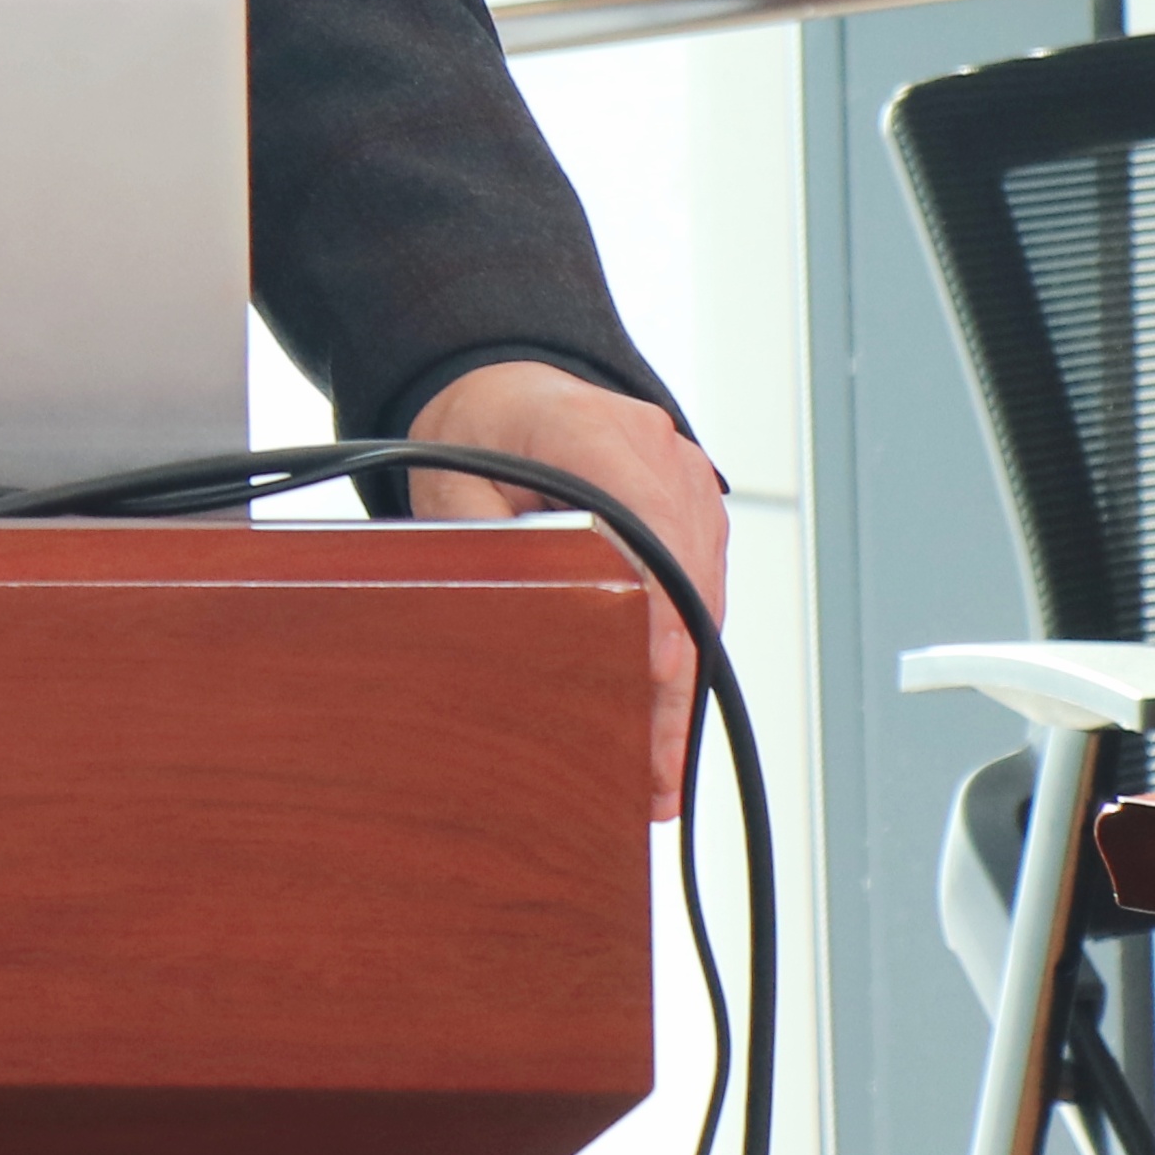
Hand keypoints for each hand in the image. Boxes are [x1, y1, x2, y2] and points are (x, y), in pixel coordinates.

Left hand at [405, 359, 728, 822]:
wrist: (507, 384)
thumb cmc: (480, 429)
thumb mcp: (453, 476)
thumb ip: (482, 538)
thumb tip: (508, 617)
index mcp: (594, 430)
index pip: (647, 525)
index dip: (659, 608)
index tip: (661, 676)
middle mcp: (659, 453)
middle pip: (684, 578)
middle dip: (673, 679)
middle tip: (657, 770)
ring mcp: (686, 481)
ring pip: (701, 595)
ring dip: (684, 680)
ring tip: (661, 770)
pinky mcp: (693, 511)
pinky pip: (698, 588)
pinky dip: (683, 651)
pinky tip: (667, 716)